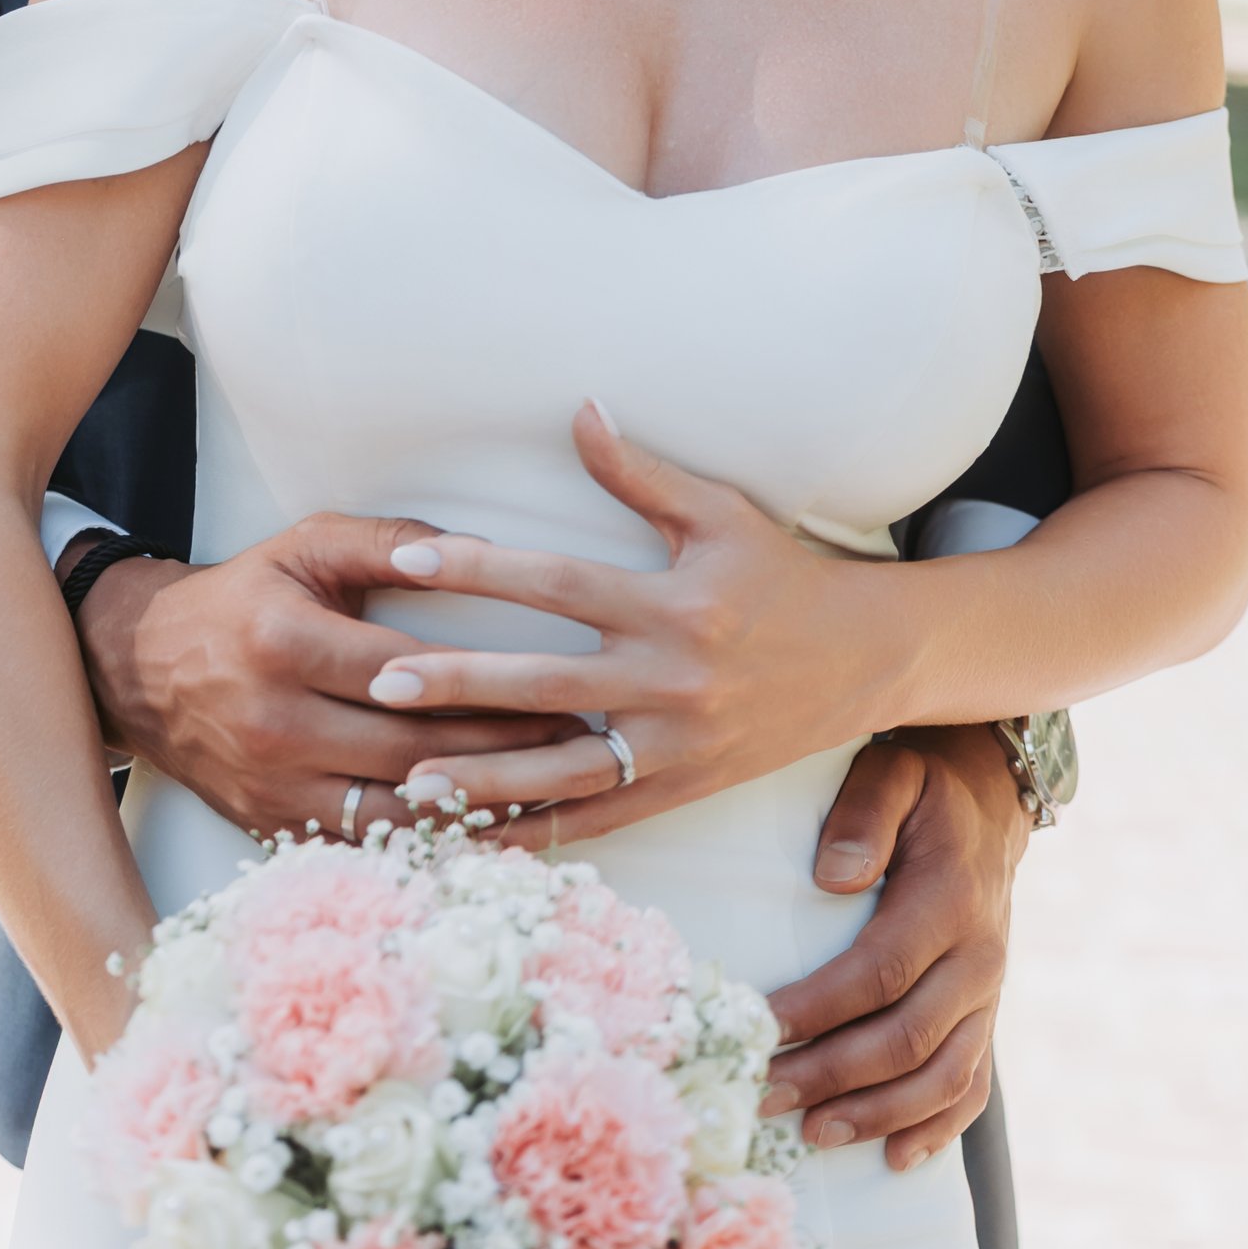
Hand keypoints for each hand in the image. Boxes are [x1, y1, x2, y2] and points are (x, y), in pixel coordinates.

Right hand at [77, 523, 572, 843]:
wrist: (139, 668)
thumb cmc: (243, 596)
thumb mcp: (304, 547)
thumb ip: (389, 540)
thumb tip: (473, 546)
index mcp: (286, 644)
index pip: (409, 675)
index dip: (490, 687)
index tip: (561, 689)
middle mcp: (275, 722)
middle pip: (411, 749)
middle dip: (503, 752)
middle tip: (578, 746)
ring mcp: (270, 785)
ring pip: (392, 810)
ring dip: (477, 808)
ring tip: (551, 796)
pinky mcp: (269, 825)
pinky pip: (363, 843)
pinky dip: (427, 842)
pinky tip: (486, 833)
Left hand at [379, 404, 904, 836]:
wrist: (866, 658)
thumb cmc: (782, 575)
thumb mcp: (720, 514)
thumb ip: (640, 472)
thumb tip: (577, 409)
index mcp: (674, 604)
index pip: (558, 582)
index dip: (481, 567)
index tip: (408, 556)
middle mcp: (672, 679)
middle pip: (547, 685)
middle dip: (461, 685)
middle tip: (380, 683)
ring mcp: (678, 744)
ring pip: (567, 772)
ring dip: (487, 781)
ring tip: (411, 784)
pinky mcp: (684, 788)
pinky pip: (602, 818)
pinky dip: (541, 832)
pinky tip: (481, 839)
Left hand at [760, 728, 1026, 1173]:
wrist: (992, 799)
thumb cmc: (923, 785)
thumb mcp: (894, 773)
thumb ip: (864, 816)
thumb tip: (832, 877)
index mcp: (949, 900)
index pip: (880, 971)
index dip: (820, 1008)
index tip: (760, 1026)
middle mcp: (978, 956)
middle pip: (906, 1037)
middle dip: (832, 1074)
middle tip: (764, 1094)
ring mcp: (989, 993)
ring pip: (943, 1075)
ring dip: (878, 1114)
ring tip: (814, 1134)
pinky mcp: (987, 1014)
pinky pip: (974, 1084)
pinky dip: (938, 1128)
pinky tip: (896, 1159)